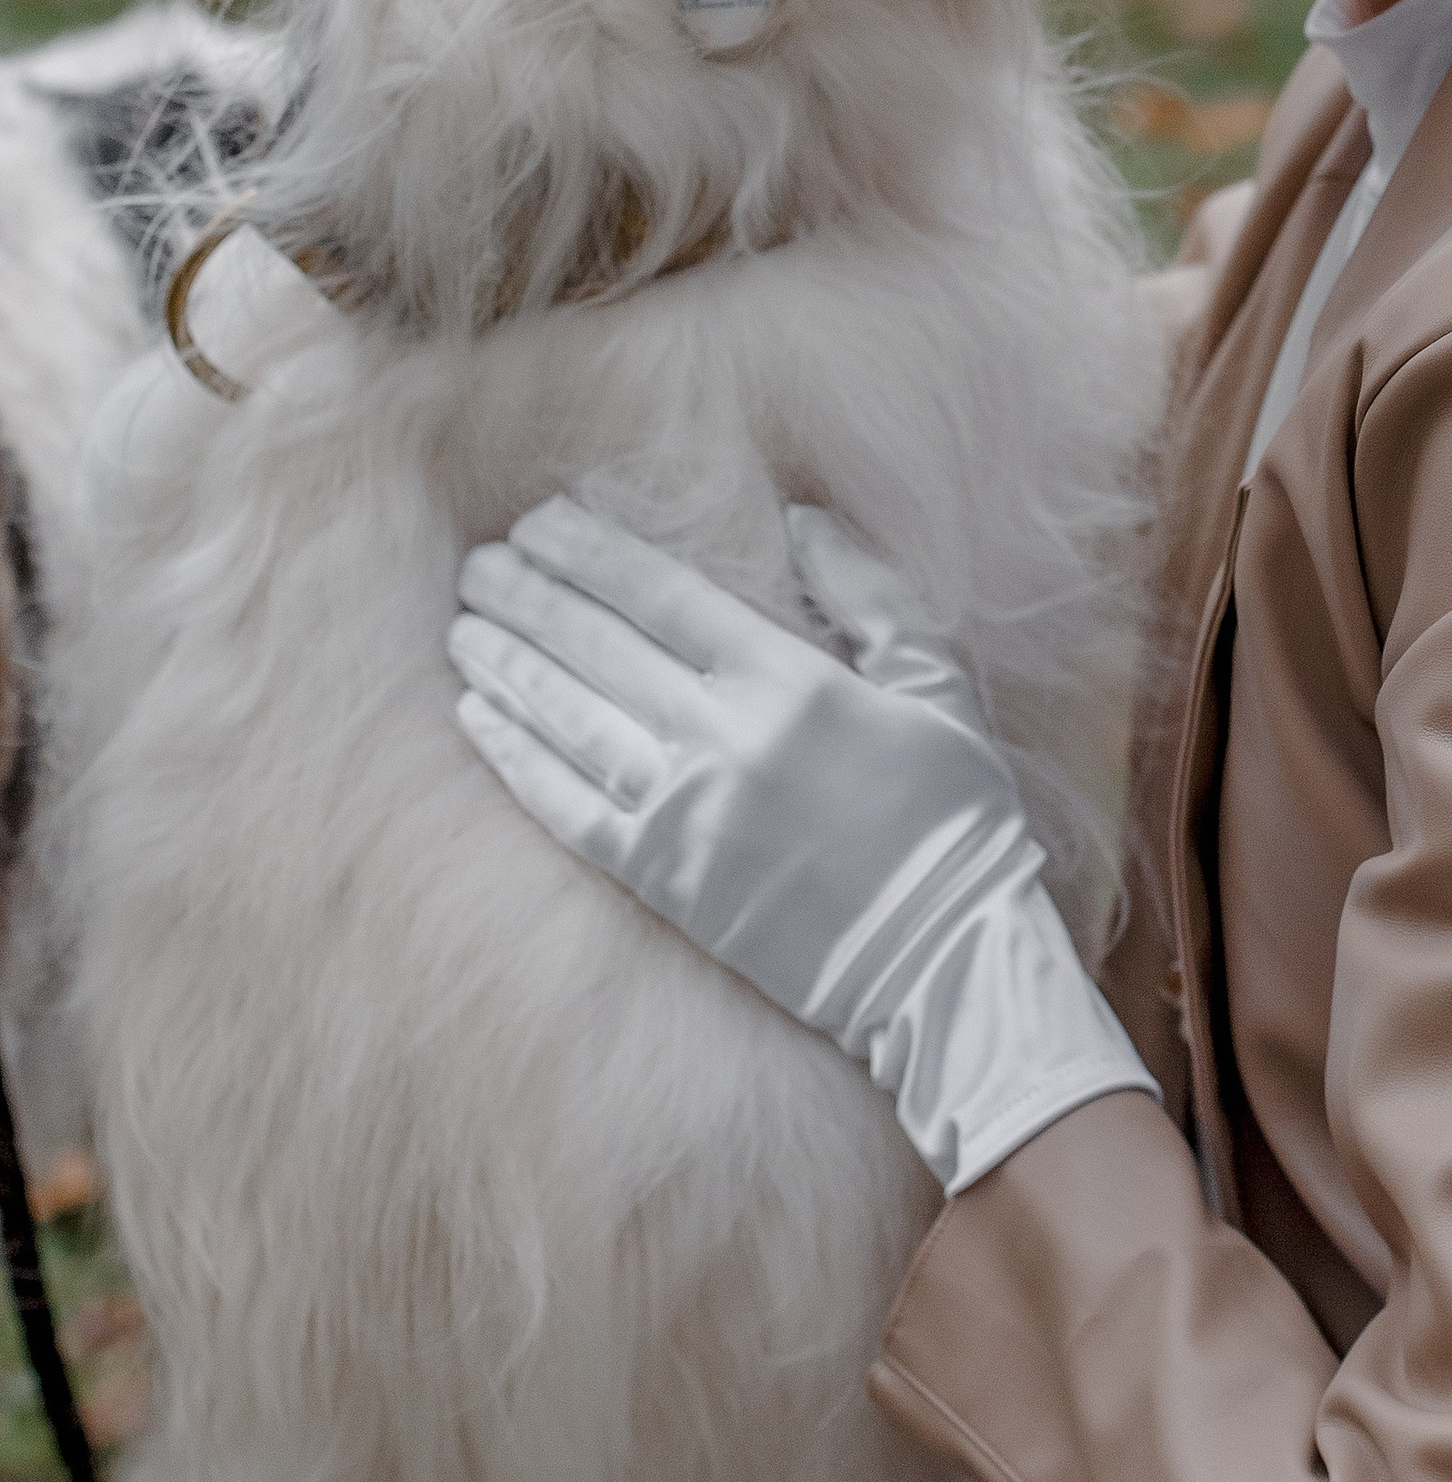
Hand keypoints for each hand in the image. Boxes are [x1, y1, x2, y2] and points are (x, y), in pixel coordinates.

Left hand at [449, 498, 1153, 1189]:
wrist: (946, 960)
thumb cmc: (957, 816)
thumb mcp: (938, 685)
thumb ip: (872, 595)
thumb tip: (805, 521)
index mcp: (790, 680)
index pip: (663, 594)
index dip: (592, 552)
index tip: (542, 522)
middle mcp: (723, 736)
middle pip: (599, 645)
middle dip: (530, 595)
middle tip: (479, 562)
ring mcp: (685, 810)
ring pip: (569, 717)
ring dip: (508, 664)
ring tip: (463, 626)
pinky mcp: (663, 879)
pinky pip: (566, 806)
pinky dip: (516, 756)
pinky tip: (478, 717)